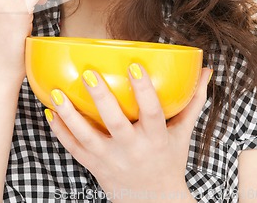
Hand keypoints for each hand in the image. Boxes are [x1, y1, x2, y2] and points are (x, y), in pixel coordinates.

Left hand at [45, 66, 211, 201]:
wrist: (153, 202)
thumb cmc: (168, 160)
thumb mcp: (182, 133)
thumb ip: (192, 102)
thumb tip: (206, 72)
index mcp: (156, 139)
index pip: (152, 112)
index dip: (144, 90)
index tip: (135, 66)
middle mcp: (132, 150)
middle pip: (116, 123)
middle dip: (101, 99)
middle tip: (88, 74)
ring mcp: (110, 160)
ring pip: (87, 137)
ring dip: (70, 115)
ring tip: (56, 94)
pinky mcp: (94, 166)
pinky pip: (74, 149)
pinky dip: (60, 132)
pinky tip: (49, 112)